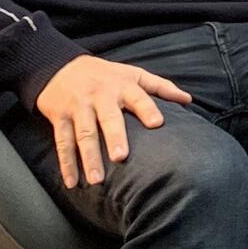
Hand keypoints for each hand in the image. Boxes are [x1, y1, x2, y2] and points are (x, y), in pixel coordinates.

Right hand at [34, 55, 192, 188]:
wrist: (59, 66)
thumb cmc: (105, 75)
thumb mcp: (133, 74)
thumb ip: (160, 87)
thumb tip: (188, 99)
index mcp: (122, 86)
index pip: (138, 97)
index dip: (148, 109)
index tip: (157, 124)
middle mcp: (99, 96)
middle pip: (107, 118)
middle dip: (114, 137)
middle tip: (121, 157)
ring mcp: (78, 107)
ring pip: (83, 134)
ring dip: (88, 158)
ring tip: (97, 180)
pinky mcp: (59, 117)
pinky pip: (62, 142)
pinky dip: (66, 163)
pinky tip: (72, 182)